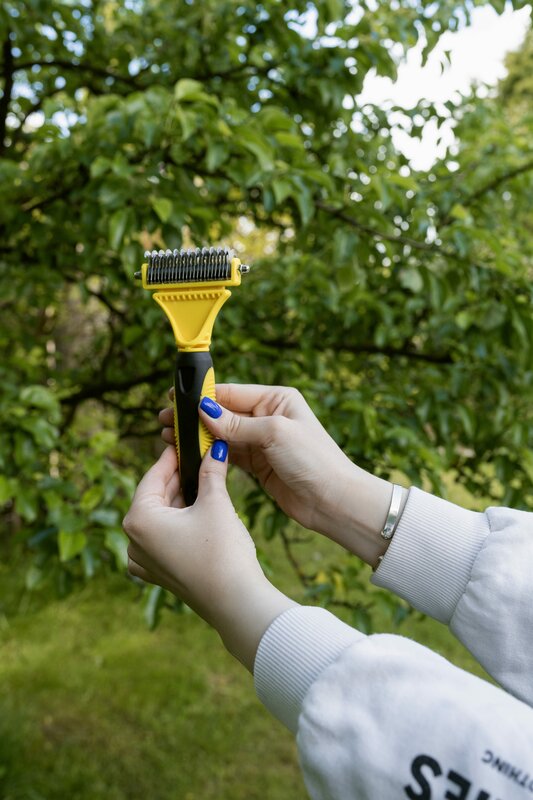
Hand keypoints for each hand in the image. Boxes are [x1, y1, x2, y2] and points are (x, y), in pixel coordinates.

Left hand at [123, 443, 294, 669]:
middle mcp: (133, 541)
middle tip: (200, 457)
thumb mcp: (215, 503)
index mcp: (138, 519)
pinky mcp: (159, 574)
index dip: (172, 456)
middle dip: (179, 478)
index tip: (185, 441)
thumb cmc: (222, 552)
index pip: (153, 476)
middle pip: (155, 497)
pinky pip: (163, 539)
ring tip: (204, 481)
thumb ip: (211, 471)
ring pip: (160, 518)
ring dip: (181, 500)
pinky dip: (179, 524)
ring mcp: (144, 561)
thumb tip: (216, 447)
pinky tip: (198, 514)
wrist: (236, 603)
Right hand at [159, 385, 397, 565]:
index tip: (174, 398)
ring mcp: (262, 441)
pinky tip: (188, 453)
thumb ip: (237, 424)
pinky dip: (209, 454)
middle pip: (223, 413)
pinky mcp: (258, 464)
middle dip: (194, 417)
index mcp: (277, 399)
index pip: (232, 393)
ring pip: (222, 435)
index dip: (202, 396)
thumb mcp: (274, 434)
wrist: (333, 500)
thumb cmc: (313, 460)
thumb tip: (204, 409)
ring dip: (197, 437)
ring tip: (169, 437)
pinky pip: (228, 454)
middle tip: (164, 421)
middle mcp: (268, 417)